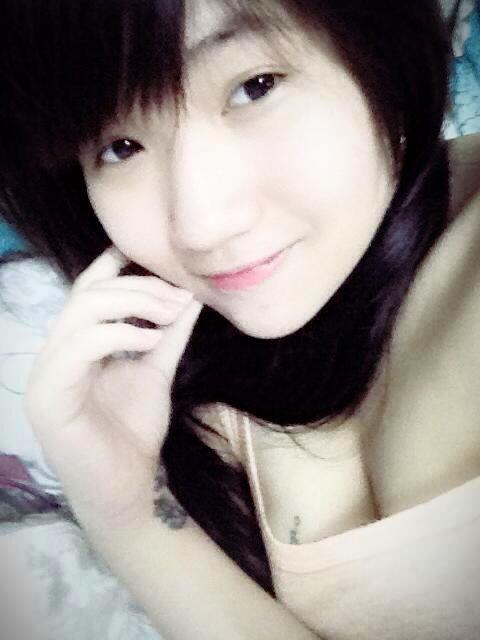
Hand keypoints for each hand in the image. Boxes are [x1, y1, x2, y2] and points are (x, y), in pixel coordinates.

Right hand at [25, 246, 201, 529]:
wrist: (127, 488)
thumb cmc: (135, 432)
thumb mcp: (156, 372)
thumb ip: (168, 335)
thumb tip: (189, 297)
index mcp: (73, 348)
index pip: (83, 295)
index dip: (107, 268)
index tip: (139, 252)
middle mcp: (52, 355)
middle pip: (85, 296)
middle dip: (136, 287)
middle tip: (178, 296)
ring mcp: (45, 376)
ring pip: (80, 313)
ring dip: (131, 304)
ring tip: (170, 313)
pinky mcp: (48, 397)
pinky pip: (79, 346)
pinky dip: (119, 333)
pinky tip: (150, 339)